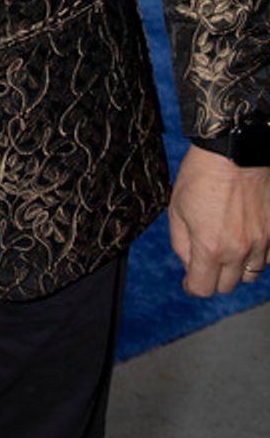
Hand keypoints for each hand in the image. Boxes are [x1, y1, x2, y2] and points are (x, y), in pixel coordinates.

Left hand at [167, 145, 269, 296]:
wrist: (233, 148)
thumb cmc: (201, 175)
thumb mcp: (176, 209)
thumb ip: (181, 244)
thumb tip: (189, 264)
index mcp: (210, 247)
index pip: (203, 288)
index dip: (192, 286)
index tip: (190, 281)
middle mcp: (239, 250)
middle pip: (227, 286)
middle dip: (213, 277)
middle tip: (206, 260)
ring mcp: (262, 241)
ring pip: (250, 274)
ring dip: (237, 267)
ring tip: (227, 248)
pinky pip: (268, 258)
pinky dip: (257, 255)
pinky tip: (246, 240)